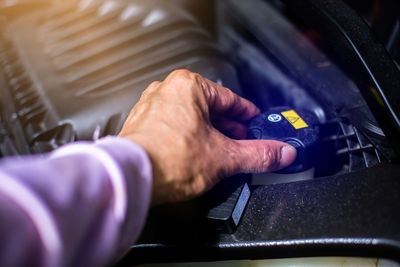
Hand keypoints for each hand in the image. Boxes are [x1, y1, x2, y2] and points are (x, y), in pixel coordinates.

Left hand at [119, 70, 295, 205]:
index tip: (255, 123)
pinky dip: (187, 137)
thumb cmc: (166, 159)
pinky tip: (192, 154)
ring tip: (218, 151)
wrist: (130, 178)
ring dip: (207, 132)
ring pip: (190, 117)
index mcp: (188, 86)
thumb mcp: (224, 157)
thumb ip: (257, 154)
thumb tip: (280, 152)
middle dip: (227, 126)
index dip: (247, 115)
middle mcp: (166, 91)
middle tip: (241, 141)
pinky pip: (173, 126)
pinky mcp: (141, 124)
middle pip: (209, 108)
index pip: (230, 99)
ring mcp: (151, 107)